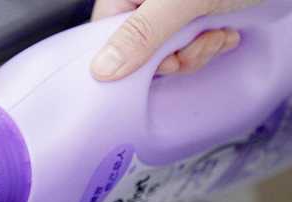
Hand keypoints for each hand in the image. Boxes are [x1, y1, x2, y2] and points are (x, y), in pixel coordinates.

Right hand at [91, 0, 260, 80]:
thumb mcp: (184, 0)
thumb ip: (142, 33)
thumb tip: (101, 69)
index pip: (108, 32)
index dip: (133, 57)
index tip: (165, 60)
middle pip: (139, 47)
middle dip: (175, 54)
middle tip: (201, 42)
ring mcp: (170, 7)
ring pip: (166, 50)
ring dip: (198, 51)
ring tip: (219, 34)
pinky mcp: (193, 15)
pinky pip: (187, 44)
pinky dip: (209, 45)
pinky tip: (226, 34)